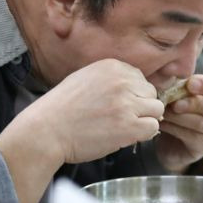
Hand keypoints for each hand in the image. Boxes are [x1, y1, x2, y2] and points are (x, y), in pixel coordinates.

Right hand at [18, 59, 164, 165]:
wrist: (46, 129)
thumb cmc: (61, 109)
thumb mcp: (85, 78)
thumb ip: (110, 80)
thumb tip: (134, 89)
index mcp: (112, 67)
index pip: (140, 79)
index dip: (133, 95)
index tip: (118, 106)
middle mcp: (122, 82)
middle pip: (151, 94)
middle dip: (140, 107)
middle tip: (121, 119)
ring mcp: (126, 104)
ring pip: (156, 110)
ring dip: (144, 120)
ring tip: (124, 128)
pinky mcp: (128, 126)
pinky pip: (152, 127)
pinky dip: (143, 134)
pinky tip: (126, 136)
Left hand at [155, 74, 202, 171]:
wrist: (173, 134)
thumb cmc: (180, 102)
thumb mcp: (181, 89)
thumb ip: (180, 82)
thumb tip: (170, 71)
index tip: (190, 83)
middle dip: (195, 104)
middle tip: (175, 104)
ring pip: (201, 124)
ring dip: (179, 117)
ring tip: (163, 112)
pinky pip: (192, 136)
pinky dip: (174, 128)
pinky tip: (163, 123)